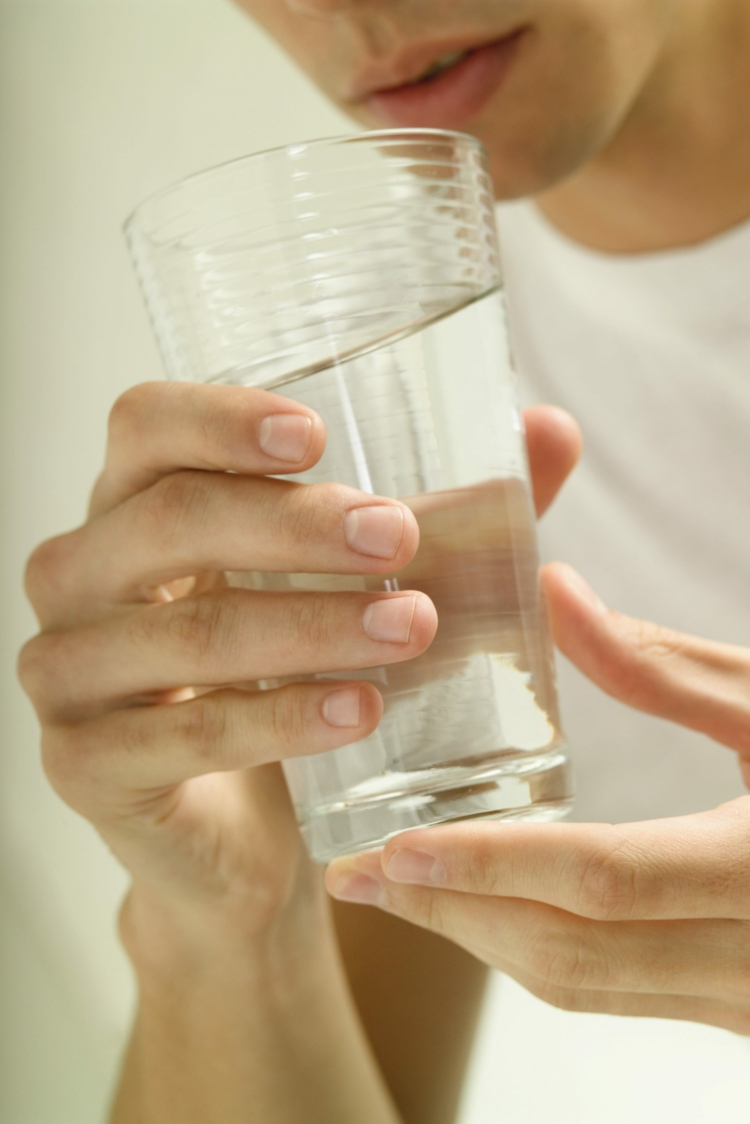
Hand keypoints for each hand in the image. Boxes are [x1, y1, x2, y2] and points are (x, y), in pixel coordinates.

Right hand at [17, 381, 577, 961]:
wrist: (243, 832)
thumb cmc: (290, 674)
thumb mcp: (352, 583)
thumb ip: (448, 509)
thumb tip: (552, 430)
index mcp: (133, 506)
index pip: (143, 425)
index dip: (218, 419)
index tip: (317, 435)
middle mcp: (79, 576)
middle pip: (169, 519)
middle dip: (294, 527)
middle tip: (402, 539)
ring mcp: (66, 673)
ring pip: (187, 633)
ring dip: (308, 627)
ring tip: (412, 628)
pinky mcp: (82, 764)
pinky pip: (184, 733)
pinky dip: (280, 720)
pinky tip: (361, 712)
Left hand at [327, 563, 749, 1033]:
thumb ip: (665, 663)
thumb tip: (553, 590)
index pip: (604, 884)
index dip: (492, 869)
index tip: (391, 851)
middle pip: (572, 954)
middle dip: (454, 916)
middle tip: (358, 873)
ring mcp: (746, 998)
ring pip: (583, 986)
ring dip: (480, 939)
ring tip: (398, 888)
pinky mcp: (735, 1003)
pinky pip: (611, 990)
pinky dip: (534, 948)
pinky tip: (485, 902)